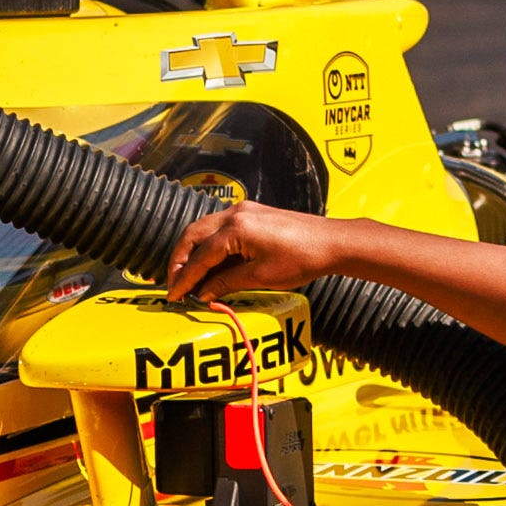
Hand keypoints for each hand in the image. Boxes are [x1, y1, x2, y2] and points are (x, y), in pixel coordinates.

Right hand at [164, 195, 344, 300]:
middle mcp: (234, 213)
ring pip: (203, 228)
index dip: (185, 278)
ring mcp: (243, 210)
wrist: (332, 242)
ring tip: (187, 275)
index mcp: (236, 228)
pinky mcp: (251, 213)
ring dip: (192, 251)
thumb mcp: (261, 276)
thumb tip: (203, 293)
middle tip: (174, 284)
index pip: (200, 256)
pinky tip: (209, 262)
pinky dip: (208, 245)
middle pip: (193, 235)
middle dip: (180, 260)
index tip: (175, 295)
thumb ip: (226, 282)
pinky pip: (218, 227)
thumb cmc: (302, 258)